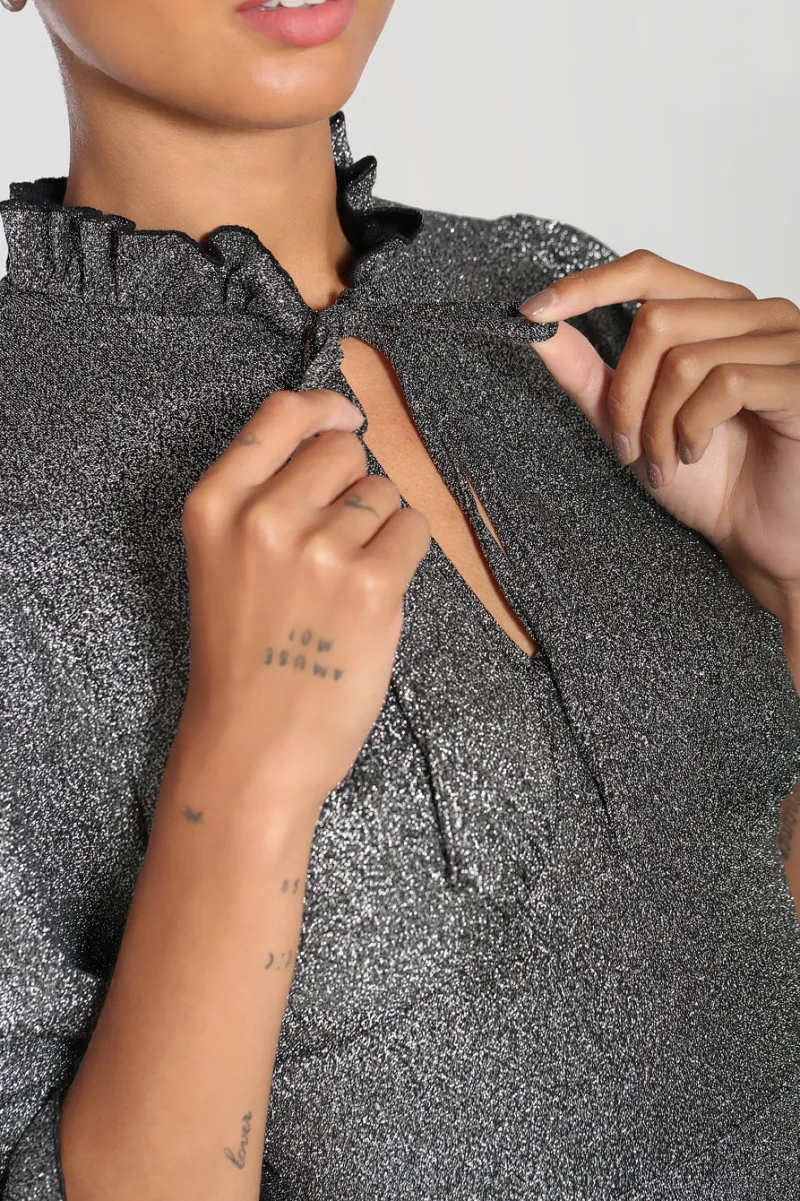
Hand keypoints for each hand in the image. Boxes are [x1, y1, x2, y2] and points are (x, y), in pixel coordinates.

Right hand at [175, 388, 430, 824]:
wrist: (253, 748)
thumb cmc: (243, 660)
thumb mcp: (224, 562)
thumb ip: (265, 499)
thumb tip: (341, 440)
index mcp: (214, 506)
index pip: (280, 414)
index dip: (324, 408)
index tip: (346, 417)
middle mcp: (263, 516)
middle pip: (343, 449)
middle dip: (354, 483)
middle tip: (339, 541)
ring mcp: (318, 549)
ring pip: (383, 491)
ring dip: (381, 526)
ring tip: (349, 582)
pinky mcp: (370, 585)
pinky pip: (414, 529)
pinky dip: (407, 554)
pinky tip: (377, 594)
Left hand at [519, 249, 799, 619]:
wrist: (758, 534)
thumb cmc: (709, 478)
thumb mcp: (631, 422)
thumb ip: (588, 373)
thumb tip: (538, 327)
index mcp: (718, 311)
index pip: (647, 270)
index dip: (587, 286)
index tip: (531, 313)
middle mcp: (756, 315)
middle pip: (656, 321)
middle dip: (626, 395)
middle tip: (628, 448)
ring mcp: (785, 344)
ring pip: (685, 359)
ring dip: (657, 424)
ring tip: (662, 461)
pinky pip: (725, 385)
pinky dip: (693, 429)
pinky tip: (694, 456)